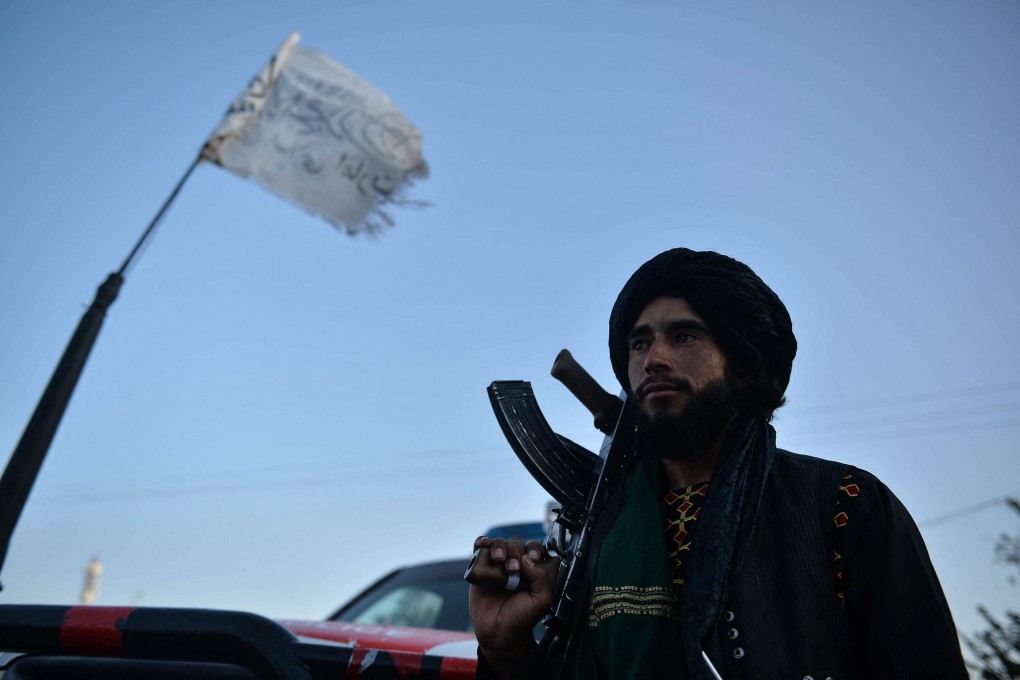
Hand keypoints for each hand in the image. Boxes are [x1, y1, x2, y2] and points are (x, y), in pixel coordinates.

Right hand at [468, 536, 559, 675]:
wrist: (497, 633)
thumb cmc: (520, 619)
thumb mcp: (541, 601)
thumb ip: (542, 579)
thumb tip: (528, 559)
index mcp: (534, 571)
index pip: (536, 549)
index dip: (534, 549)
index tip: (531, 558)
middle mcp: (517, 565)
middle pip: (517, 544)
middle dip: (515, 552)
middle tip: (512, 569)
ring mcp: (498, 565)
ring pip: (499, 543)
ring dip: (499, 547)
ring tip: (498, 561)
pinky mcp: (481, 568)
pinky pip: (480, 547)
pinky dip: (481, 542)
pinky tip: (484, 546)